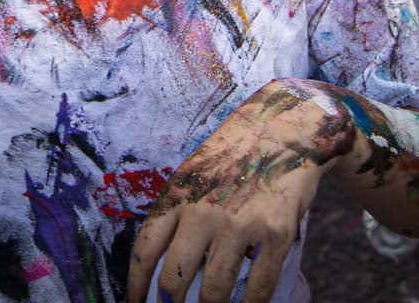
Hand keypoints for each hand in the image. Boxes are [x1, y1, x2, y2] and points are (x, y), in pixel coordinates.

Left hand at [129, 81, 348, 302]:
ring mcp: (239, 225)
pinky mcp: (275, 234)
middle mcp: (203, 212)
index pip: (146, 250)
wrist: (283, 131)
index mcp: (178, 197)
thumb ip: (177, 211)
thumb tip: (161, 260)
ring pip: (216, 289)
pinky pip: (258, 286)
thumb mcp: (192, 174)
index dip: (136, 285)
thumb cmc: (232, 155)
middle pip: (175, 277)